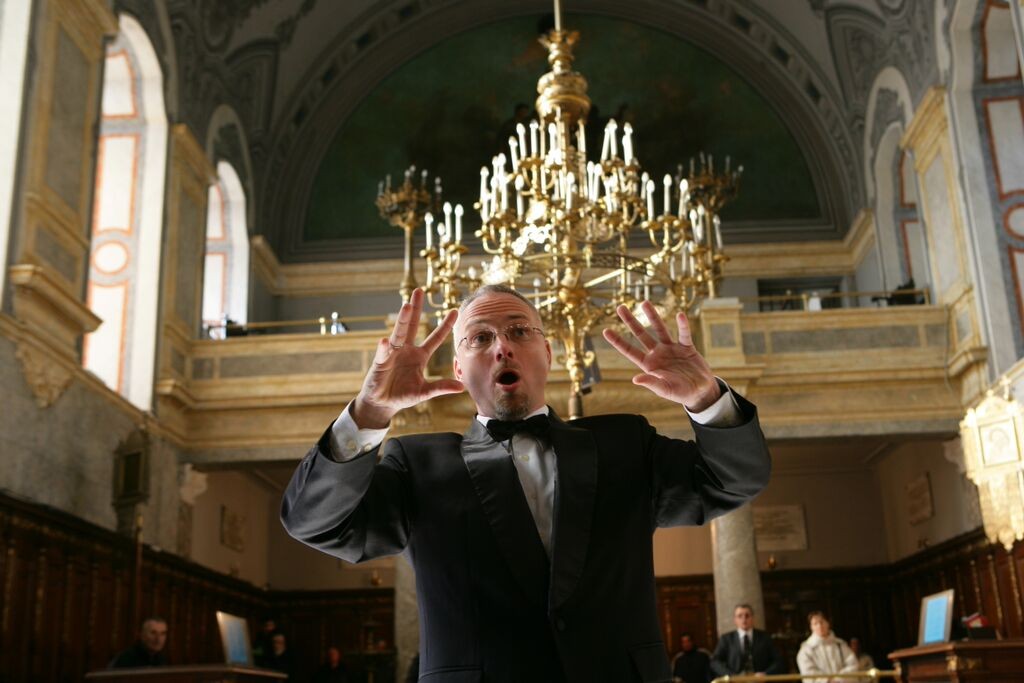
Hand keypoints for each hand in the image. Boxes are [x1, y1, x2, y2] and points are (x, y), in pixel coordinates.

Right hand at [352, 288, 464, 427]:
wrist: (382, 403)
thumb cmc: (403, 395)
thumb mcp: (425, 392)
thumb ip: (441, 387)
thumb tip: (462, 387)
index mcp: (419, 355)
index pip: (435, 338)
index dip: (445, 325)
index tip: (455, 311)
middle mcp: (406, 350)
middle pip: (413, 325)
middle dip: (415, 308)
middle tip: (419, 290)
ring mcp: (392, 353)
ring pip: (399, 333)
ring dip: (402, 320)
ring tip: (406, 306)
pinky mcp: (380, 362)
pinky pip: (383, 353)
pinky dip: (384, 348)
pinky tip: (386, 341)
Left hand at [602, 300, 719, 411]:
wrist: (700, 392)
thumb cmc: (680, 393)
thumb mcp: (665, 390)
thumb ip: (652, 383)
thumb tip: (635, 379)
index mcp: (649, 365)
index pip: (630, 351)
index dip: (618, 341)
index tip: (606, 330)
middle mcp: (658, 354)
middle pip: (641, 334)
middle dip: (631, 321)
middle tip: (620, 307)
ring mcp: (671, 349)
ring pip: (660, 329)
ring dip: (652, 316)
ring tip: (644, 302)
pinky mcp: (686, 347)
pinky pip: (684, 334)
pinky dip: (683, 325)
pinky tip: (680, 315)